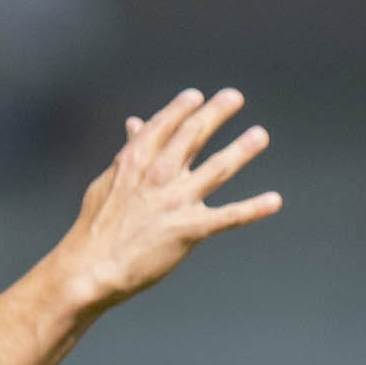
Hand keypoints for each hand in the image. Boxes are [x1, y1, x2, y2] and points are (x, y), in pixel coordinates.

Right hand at [53, 89, 279, 314]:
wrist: (91, 268)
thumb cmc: (96, 228)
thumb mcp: (108, 181)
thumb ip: (128, 151)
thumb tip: (134, 123)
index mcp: (136, 160)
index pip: (165, 124)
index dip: (183, 107)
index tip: (197, 96)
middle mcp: (160, 174)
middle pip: (195, 135)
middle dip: (217, 113)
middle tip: (235, 97)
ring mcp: (176, 200)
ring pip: (218, 168)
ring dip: (242, 149)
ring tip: (260, 135)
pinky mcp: (189, 229)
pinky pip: (228, 216)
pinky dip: (253, 209)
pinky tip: (274, 201)